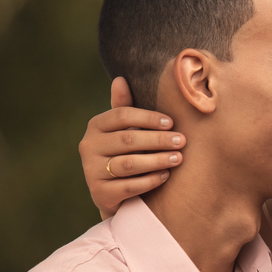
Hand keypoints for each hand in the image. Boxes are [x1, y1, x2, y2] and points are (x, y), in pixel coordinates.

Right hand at [78, 77, 186, 217]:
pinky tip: (166, 175)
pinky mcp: (100, 193)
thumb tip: (121, 79)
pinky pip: (129, 186)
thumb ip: (123, 107)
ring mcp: (92, 171)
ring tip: (179, 158)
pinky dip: (150, 180)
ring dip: (158, 160)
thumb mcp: (123, 130)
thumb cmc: (123, 152)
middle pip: (128, 139)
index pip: (121, 115)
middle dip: (158, 140)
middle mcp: (89, 147)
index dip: (148, 118)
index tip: (172, 122)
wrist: (113, 193)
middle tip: (182, 141)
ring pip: (129, 164)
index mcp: (95, 126)